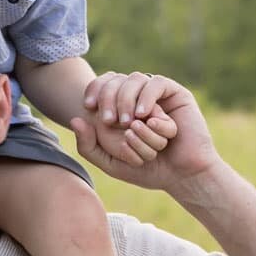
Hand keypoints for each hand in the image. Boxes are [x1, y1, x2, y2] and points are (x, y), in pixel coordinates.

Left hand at [71, 74, 218, 189]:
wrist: (181, 176)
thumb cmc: (148, 170)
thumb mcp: (111, 163)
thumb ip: (88, 147)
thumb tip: (74, 119)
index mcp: (122, 107)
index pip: (103, 84)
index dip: (94, 89)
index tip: (88, 107)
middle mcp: (138, 97)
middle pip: (116, 79)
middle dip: (109, 97)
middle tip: (109, 120)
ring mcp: (157, 94)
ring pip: (135, 79)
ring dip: (127, 99)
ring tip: (128, 124)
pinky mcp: (176, 94)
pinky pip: (157, 83)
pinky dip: (147, 97)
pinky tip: (144, 116)